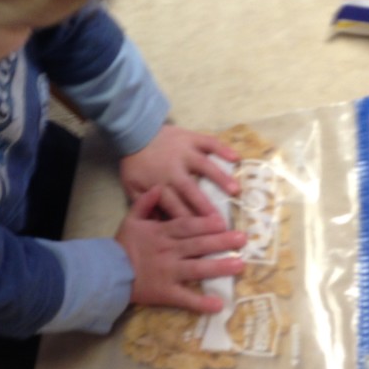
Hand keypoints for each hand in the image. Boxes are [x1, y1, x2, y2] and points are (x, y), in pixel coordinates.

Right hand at [116, 188, 246, 312]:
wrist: (108, 273)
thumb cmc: (122, 245)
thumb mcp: (131, 219)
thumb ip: (145, 203)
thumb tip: (159, 187)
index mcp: (162, 233)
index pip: (187, 226)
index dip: (206, 223)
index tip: (224, 221)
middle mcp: (169, 251)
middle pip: (199, 244)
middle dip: (222, 241)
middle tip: (243, 239)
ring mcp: (169, 273)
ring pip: (198, 269)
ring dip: (220, 267)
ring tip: (240, 265)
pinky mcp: (166, 292)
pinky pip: (186, 298)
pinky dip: (201, 303)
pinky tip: (218, 305)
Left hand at [120, 124, 239, 217]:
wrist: (135, 132)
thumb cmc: (136, 163)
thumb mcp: (132, 187)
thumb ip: (144, 205)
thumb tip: (160, 224)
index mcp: (159, 184)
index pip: (176, 207)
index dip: (190, 222)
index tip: (205, 236)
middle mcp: (174, 169)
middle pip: (191, 191)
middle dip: (206, 207)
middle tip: (223, 223)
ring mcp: (184, 152)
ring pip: (204, 166)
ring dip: (219, 178)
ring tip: (235, 190)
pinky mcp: (191, 137)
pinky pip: (209, 142)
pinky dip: (222, 149)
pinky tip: (236, 158)